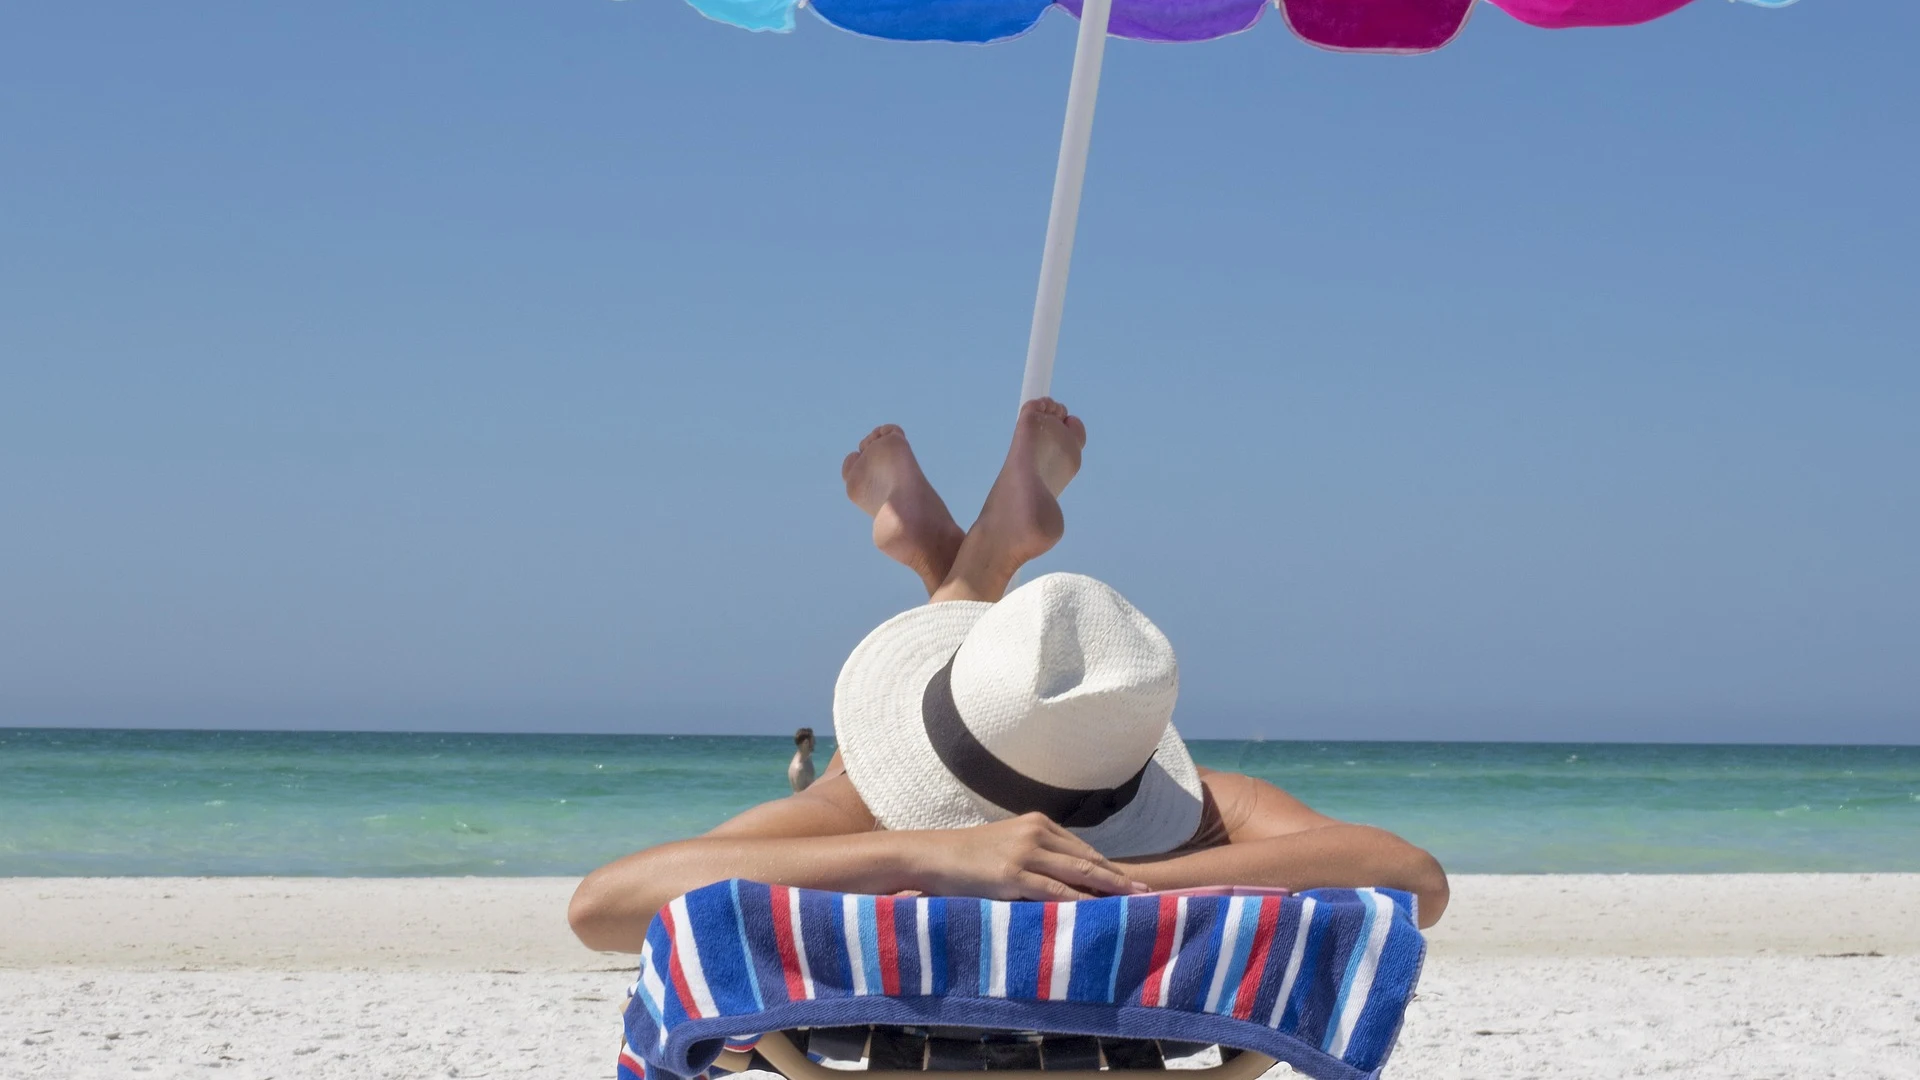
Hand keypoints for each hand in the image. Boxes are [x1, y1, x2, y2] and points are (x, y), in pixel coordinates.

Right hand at [903, 813, 1149, 901]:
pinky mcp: (1012, 874)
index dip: (1110, 867)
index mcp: (1037, 823)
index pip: (1083, 848)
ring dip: (1109, 889)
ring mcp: (1025, 852)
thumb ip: (1035, 856)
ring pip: (1078, 872)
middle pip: (1088, 858)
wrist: (932, 855)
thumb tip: (1064, 879)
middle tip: (1148, 892)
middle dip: (1119, 878)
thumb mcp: (1006, 845)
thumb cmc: (967, 855)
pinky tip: (1096, 912)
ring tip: (1133, 902)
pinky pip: (1053, 890)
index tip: (1132, 881)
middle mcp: (1036, 832)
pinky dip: (1079, 901)